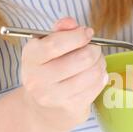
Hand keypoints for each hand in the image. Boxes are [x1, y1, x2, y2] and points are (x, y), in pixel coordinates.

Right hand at [21, 17, 107, 131]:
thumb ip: (59, 31)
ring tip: (97, 61)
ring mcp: (54, 96)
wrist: (41, 109)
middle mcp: (38, 79)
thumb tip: (70, 22)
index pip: (56, 44)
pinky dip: (101, 77)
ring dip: (100, 63)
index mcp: (31, 57)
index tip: (88, 32)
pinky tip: (97, 75)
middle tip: (95, 49)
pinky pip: (96, 87)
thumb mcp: (46, 47)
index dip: (78, 36)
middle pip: (82, 58)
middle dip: (94, 50)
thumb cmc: (47, 70)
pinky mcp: (71, 107)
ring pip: (92, 73)